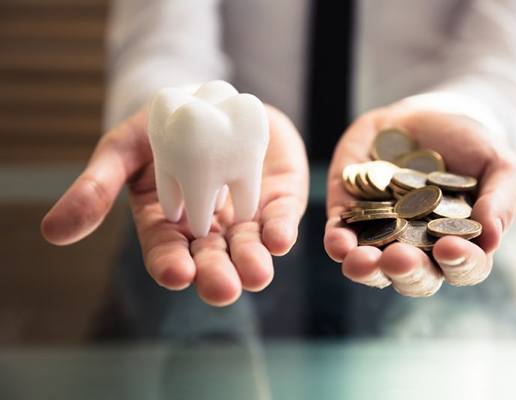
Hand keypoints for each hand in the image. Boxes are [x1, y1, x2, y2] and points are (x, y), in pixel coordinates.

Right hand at [42, 105, 308, 305]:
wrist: (210, 99)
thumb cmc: (161, 128)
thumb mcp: (123, 149)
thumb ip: (96, 187)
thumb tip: (53, 232)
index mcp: (168, 223)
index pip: (166, 252)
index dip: (170, 265)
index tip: (176, 274)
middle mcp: (208, 228)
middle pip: (211, 260)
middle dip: (216, 275)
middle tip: (222, 289)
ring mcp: (244, 215)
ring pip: (248, 247)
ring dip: (253, 262)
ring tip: (256, 274)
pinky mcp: (275, 198)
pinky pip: (279, 218)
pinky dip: (281, 230)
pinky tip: (280, 239)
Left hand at [324, 103, 515, 296]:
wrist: (427, 116)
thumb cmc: (471, 145)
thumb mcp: (498, 164)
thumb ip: (501, 199)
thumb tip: (492, 238)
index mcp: (459, 244)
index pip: (463, 267)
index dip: (459, 263)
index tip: (450, 248)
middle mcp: (419, 249)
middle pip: (414, 276)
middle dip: (406, 271)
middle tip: (400, 258)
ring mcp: (381, 235)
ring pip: (372, 267)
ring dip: (366, 269)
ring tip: (361, 261)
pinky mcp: (349, 215)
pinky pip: (340, 237)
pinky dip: (337, 243)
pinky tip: (338, 242)